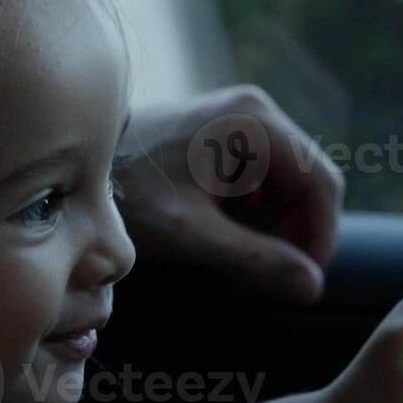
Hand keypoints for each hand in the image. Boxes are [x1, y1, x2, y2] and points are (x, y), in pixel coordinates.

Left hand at [116, 85, 342, 304]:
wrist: (80, 163)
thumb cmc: (128, 190)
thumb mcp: (191, 234)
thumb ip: (254, 261)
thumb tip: (313, 288)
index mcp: (256, 123)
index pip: (322, 184)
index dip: (319, 238)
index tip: (300, 282)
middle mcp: (256, 113)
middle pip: (307, 187)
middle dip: (289, 239)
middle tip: (253, 282)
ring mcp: (242, 123)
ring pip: (287, 191)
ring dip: (270, 234)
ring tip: (230, 267)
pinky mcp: (227, 139)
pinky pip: (263, 186)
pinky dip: (251, 221)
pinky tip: (219, 243)